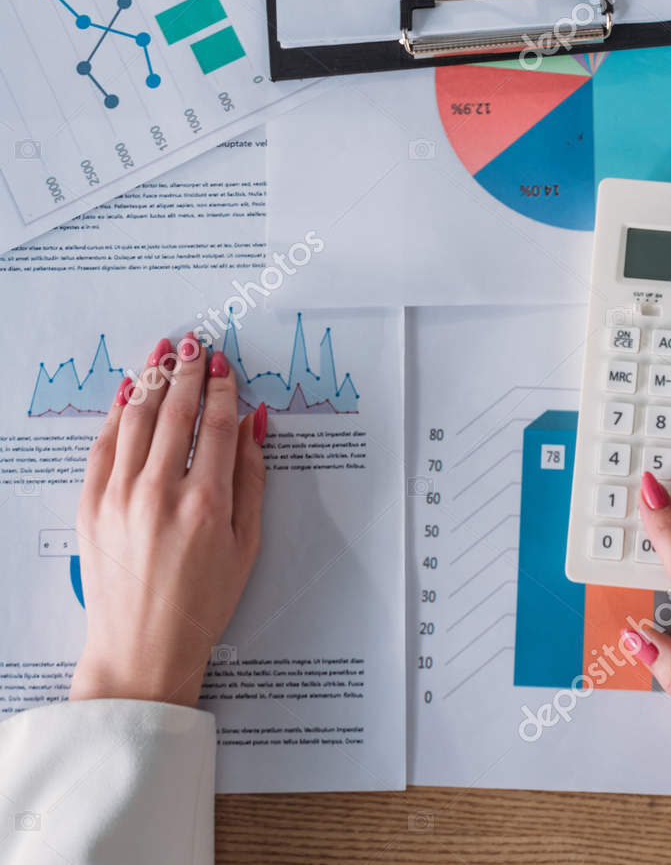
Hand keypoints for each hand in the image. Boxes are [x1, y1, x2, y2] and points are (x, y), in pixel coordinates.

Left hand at [69, 335, 265, 707]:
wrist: (141, 652)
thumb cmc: (201, 605)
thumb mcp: (246, 544)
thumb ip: (252, 477)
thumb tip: (256, 422)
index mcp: (206, 504)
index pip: (217, 424)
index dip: (222, 387)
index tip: (223, 364)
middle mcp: (160, 494)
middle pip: (176, 411)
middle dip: (187, 370)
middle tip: (194, 343)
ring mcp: (120, 498)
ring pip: (136, 418)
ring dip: (151, 377)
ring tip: (162, 351)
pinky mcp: (90, 507)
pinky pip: (103, 444)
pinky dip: (116, 411)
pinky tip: (127, 389)